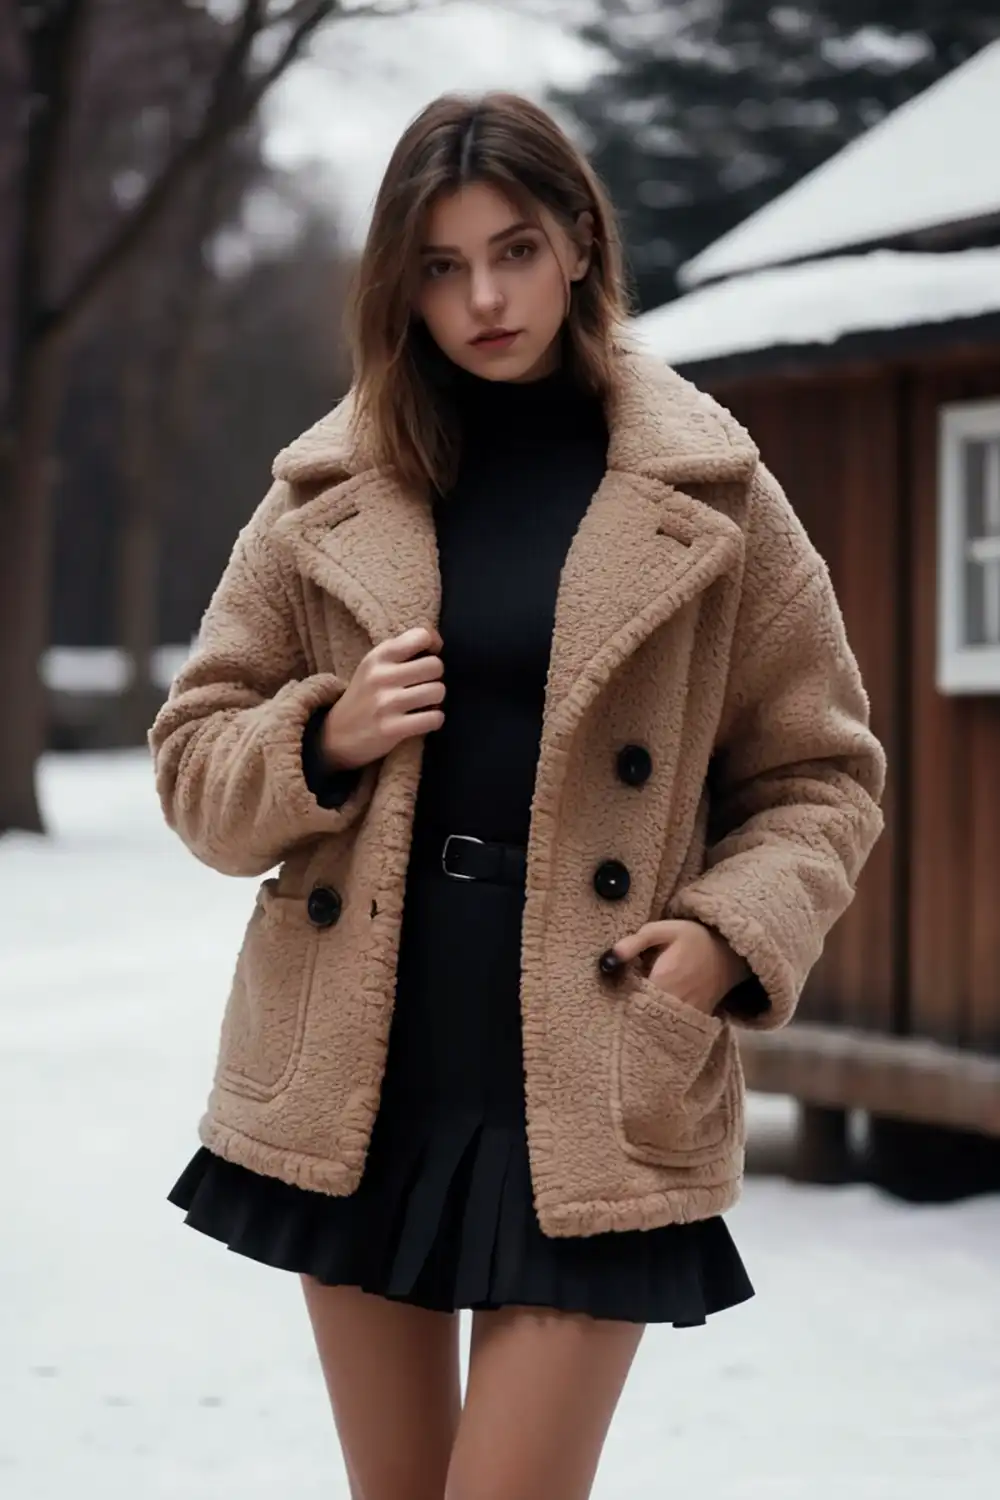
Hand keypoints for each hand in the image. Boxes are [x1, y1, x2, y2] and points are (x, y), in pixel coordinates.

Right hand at [321, 626, 444, 770]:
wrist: (336, 734)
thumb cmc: (365, 695)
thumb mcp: (374, 665)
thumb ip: (401, 650)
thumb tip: (437, 642)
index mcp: (378, 656)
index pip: (421, 636)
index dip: (433, 645)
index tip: (428, 656)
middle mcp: (381, 676)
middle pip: (436, 666)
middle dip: (435, 678)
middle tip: (424, 686)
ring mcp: (386, 703)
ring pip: (438, 692)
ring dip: (436, 701)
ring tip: (423, 704)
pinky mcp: (391, 728)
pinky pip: (434, 718)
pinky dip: (434, 720)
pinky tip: (422, 720)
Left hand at [607, 920, 749, 1017]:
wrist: (728, 953)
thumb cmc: (692, 938)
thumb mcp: (663, 930)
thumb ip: (635, 942)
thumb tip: (607, 960)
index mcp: (663, 980)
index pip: (628, 1000)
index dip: (615, 999)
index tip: (608, 993)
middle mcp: (674, 1003)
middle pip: (639, 1018)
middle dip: (625, 1014)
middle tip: (615, 1004)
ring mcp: (685, 1016)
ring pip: (653, 1027)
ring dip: (639, 1021)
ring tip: (630, 1011)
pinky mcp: (692, 1021)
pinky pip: (668, 1030)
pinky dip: (655, 1026)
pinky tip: (648, 1015)